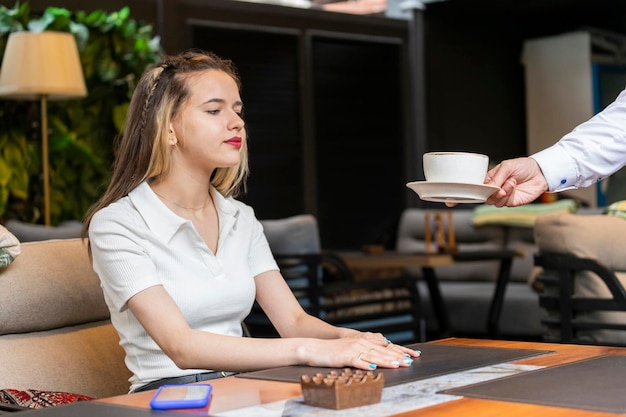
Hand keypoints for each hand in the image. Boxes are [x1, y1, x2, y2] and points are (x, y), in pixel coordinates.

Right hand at [301, 336, 419, 370]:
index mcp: (364, 341)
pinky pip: (356, 361)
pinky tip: (373, 367)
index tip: (413, 355)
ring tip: (398, 364)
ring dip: (386, 360)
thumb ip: (366, 349)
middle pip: (382, 350)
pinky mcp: (344, 357)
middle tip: (410, 361)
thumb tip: (382, 350)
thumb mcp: (352, 348)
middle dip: (398, 356)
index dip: (400, 350)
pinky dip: (365, 364)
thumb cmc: (333, 351)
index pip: (386, 346)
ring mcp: (352, 350)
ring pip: (372, 355)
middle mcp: (360, 343)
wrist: (314, 348)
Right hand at [484, 157, 548, 206]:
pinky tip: (513, 187)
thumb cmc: (523, 167)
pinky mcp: (512, 202)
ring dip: (502, 193)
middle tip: (499, 187)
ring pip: (495, 201)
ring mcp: (504, 196)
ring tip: (511, 183)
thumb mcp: (507, 167)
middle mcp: (496, 189)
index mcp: (491, 179)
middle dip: (492, 193)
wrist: (540, 173)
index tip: (486, 187)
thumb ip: (496, 178)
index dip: (481, 188)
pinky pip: (505, 203)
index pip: (480, 187)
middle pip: (486, 197)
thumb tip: (488, 188)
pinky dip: (508, 196)